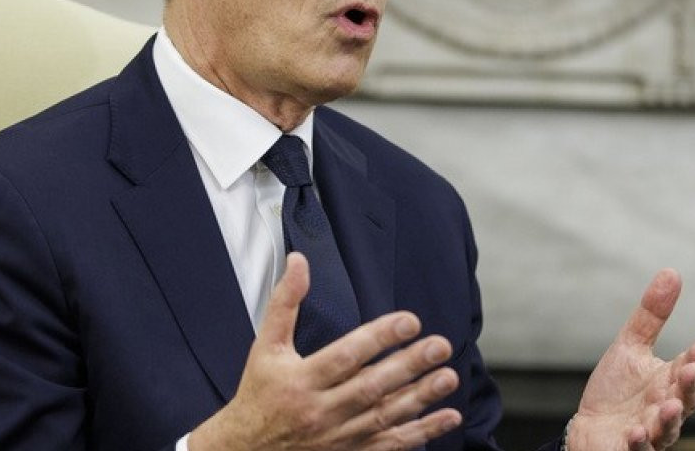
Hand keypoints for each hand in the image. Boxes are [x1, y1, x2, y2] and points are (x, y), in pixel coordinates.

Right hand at [188, 253, 462, 450]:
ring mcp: (339, 436)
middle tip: (440, 345)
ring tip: (449, 376)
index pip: (346, 356)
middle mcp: (322, 410)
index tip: (409, 320)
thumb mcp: (265, 346)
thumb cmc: (259, 393)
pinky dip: (422, 432)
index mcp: (301, 380)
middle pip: (372, 386)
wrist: (245, 450)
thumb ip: (285, 303)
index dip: (379, 338)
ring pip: (386, 416)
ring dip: (421, 397)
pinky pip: (391, 444)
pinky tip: (447, 417)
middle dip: (409, 365)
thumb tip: (299, 261)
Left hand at [568, 269, 694, 450]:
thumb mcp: (629, 347)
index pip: (687, 370)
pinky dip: (640, 443)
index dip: (694, 360)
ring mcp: (651, 433)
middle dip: (689, 386)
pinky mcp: (631, 450)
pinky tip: (635, 432)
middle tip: (690, 370)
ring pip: (667, 429)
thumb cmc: (616, 391)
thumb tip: (672, 272)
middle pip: (685, 399)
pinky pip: (639, 450)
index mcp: (668, 382)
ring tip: (669, 405)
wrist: (591, 429)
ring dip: (669, 418)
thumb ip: (652, 315)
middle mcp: (665, 409)